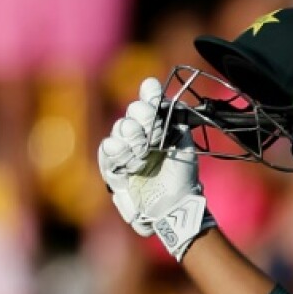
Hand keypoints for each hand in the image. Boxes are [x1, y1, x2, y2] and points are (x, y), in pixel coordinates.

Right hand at [98, 77, 214, 259]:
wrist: (173, 206)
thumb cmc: (182, 178)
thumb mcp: (185, 149)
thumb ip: (177, 125)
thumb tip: (170, 103)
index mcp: (159, 128)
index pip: (150, 104)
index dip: (149, 93)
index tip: (151, 86)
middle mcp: (141, 135)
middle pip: (132, 113)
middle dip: (141, 115)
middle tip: (150, 124)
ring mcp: (126, 150)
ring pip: (119, 130)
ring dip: (130, 136)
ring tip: (142, 150)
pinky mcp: (114, 167)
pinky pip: (107, 151)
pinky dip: (117, 151)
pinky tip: (126, 156)